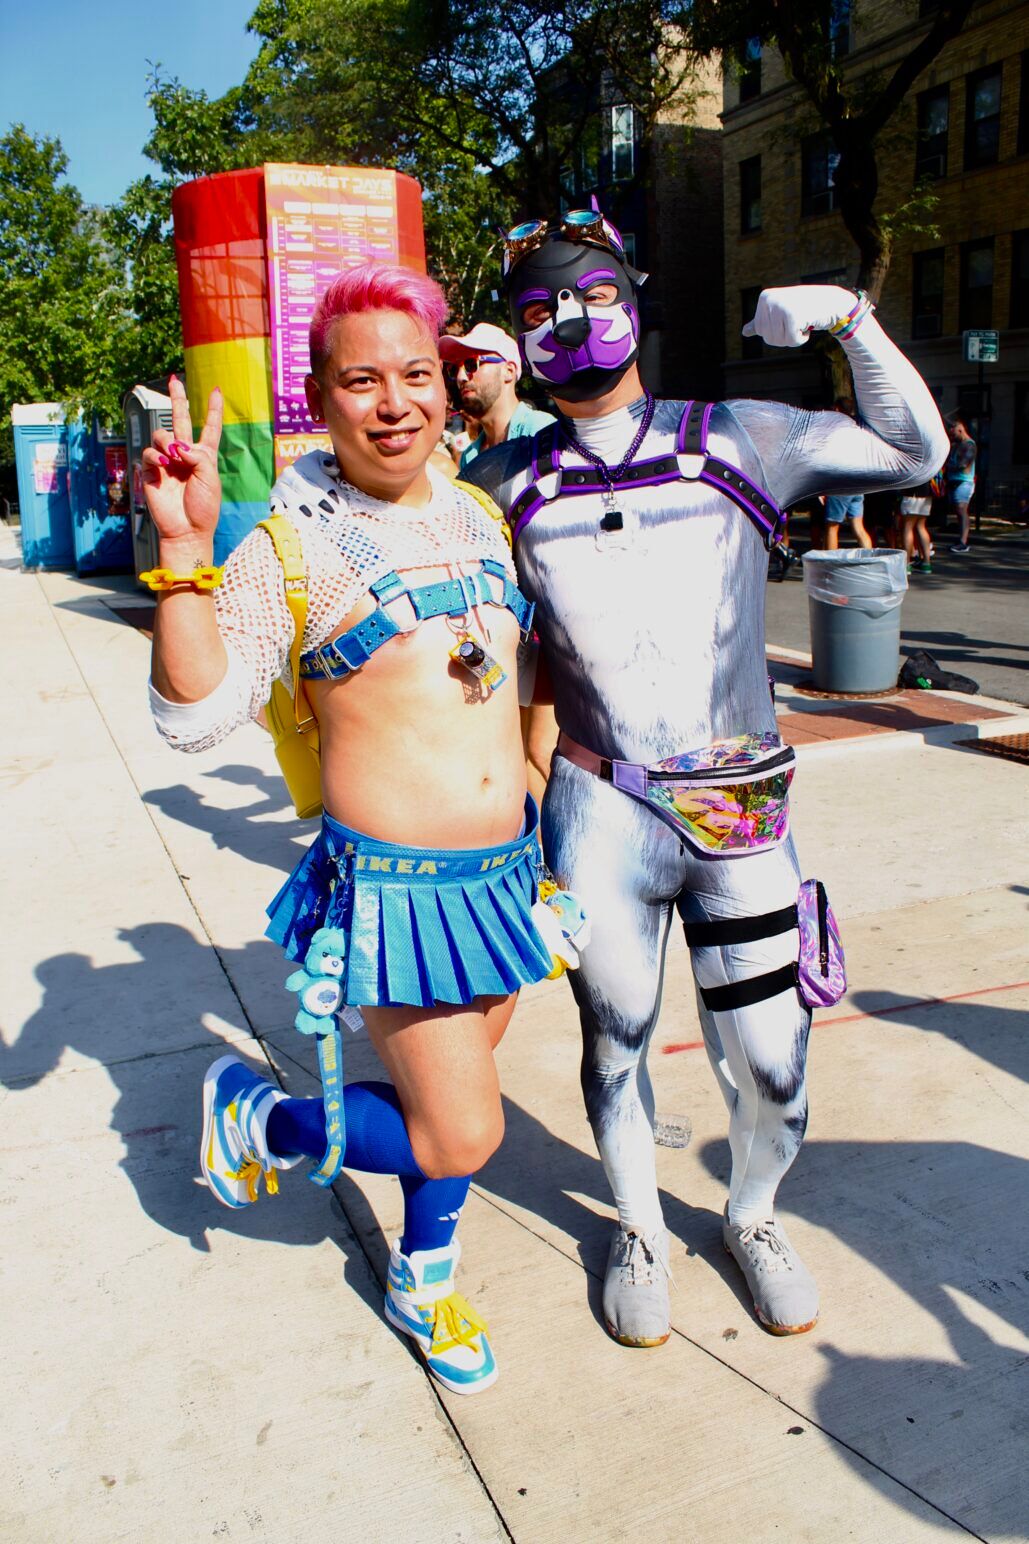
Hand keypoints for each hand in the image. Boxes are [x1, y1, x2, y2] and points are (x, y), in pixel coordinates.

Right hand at [141, 375, 222, 546]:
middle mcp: (185, 455)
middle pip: (179, 420)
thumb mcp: (210, 477)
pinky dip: (156, 456)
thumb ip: (197, 455)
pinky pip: (149, 453)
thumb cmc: (204, 507)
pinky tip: (163, 465)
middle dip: (177, 399)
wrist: (187, 529)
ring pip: (161, 435)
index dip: (213, 410)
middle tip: (173, 380)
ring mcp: (167, 462)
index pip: (210, 428)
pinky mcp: (152, 472)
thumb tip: (176, 446)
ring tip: (172, 457)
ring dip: (166, 441)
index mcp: (204, 455)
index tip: (216, 390)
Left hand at [742, 285, 855, 347]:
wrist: (832, 302)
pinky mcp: (793, 315)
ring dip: (793, 338)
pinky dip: (802, 338)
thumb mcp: (781, 311)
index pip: (760, 331)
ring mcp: (781, 306)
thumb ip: (762, 321)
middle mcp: (770, 299)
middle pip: (768, 338)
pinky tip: (808, 324)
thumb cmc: (805, 307)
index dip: (776, 332)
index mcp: (764, 298)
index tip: (788, 318)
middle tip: (797, 321)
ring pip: (779, 341)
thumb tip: (744, 332)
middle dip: (784, 336)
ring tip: (802, 321)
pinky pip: (792, 341)